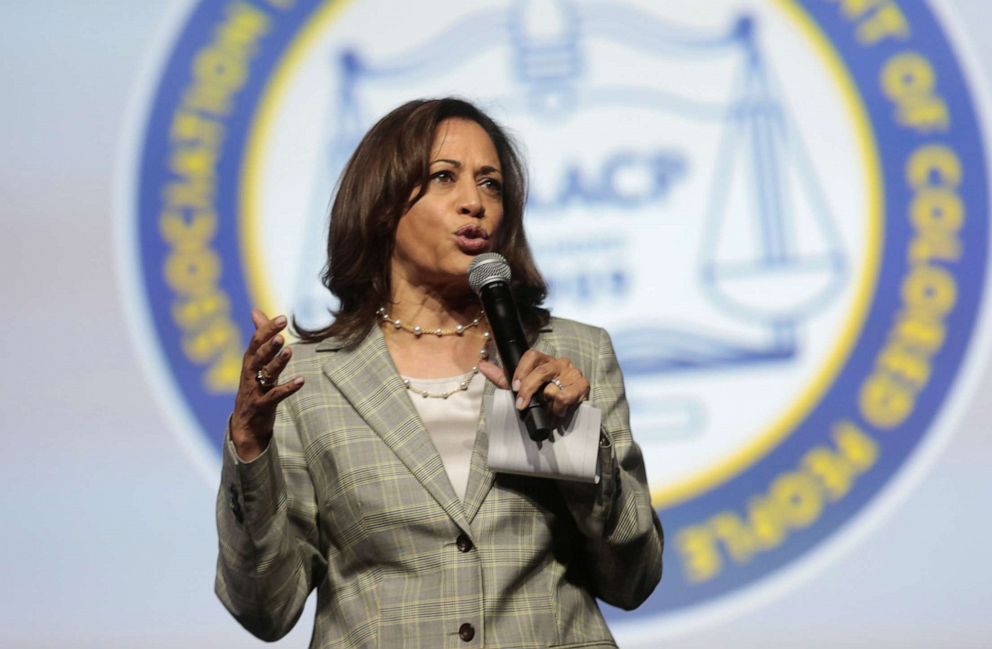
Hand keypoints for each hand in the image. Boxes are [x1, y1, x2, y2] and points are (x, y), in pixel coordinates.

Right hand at [230, 309, 304, 460]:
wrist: (245, 424)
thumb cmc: (254, 387)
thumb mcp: (255, 362)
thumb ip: (259, 337)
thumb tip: (255, 310)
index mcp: (249, 361)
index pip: (256, 341)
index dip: (268, 329)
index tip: (283, 318)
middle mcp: (249, 374)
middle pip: (258, 356)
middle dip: (269, 345)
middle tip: (281, 335)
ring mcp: (255, 390)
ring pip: (266, 374)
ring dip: (278, 363)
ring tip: (289, 351)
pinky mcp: (262, 406)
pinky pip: (275, 396)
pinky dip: (288, 388)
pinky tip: (301, 380)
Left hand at [479, 349, 589, 426]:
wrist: (571, 408)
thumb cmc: (545, 395)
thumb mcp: (522, 387)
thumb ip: (502, 377)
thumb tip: (481, 365)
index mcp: (544, 360)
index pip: (532, 355)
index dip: (522, 369)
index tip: (514, 387)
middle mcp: (560, 362)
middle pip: (542, 370)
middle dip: (529, 389)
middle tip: (522, 404)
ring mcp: (573, 373)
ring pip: (554, 389)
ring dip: (546, 405)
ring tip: (546, 411)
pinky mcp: (583, 385)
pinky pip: (566, 398)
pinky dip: (559, 409)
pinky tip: (558, 412)